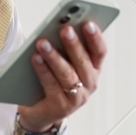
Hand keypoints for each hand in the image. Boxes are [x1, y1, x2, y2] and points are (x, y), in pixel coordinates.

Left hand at [17, 20, 107, 134]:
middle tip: (64, 29)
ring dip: (55, 57)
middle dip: (74, 44)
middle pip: (83, 62)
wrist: (39, 111)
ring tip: (43, 43)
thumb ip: (63, 47)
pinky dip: (43, 71)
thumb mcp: (62, 61)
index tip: (88, 23)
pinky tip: (35, 58)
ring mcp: (77, 98)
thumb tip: (56, 27)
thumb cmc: (52, 80)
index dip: (95, 38)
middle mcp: (90, 84)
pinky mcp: (61, 107)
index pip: (100, 51)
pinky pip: (52, 86)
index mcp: (93, 69)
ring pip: (67, 75)